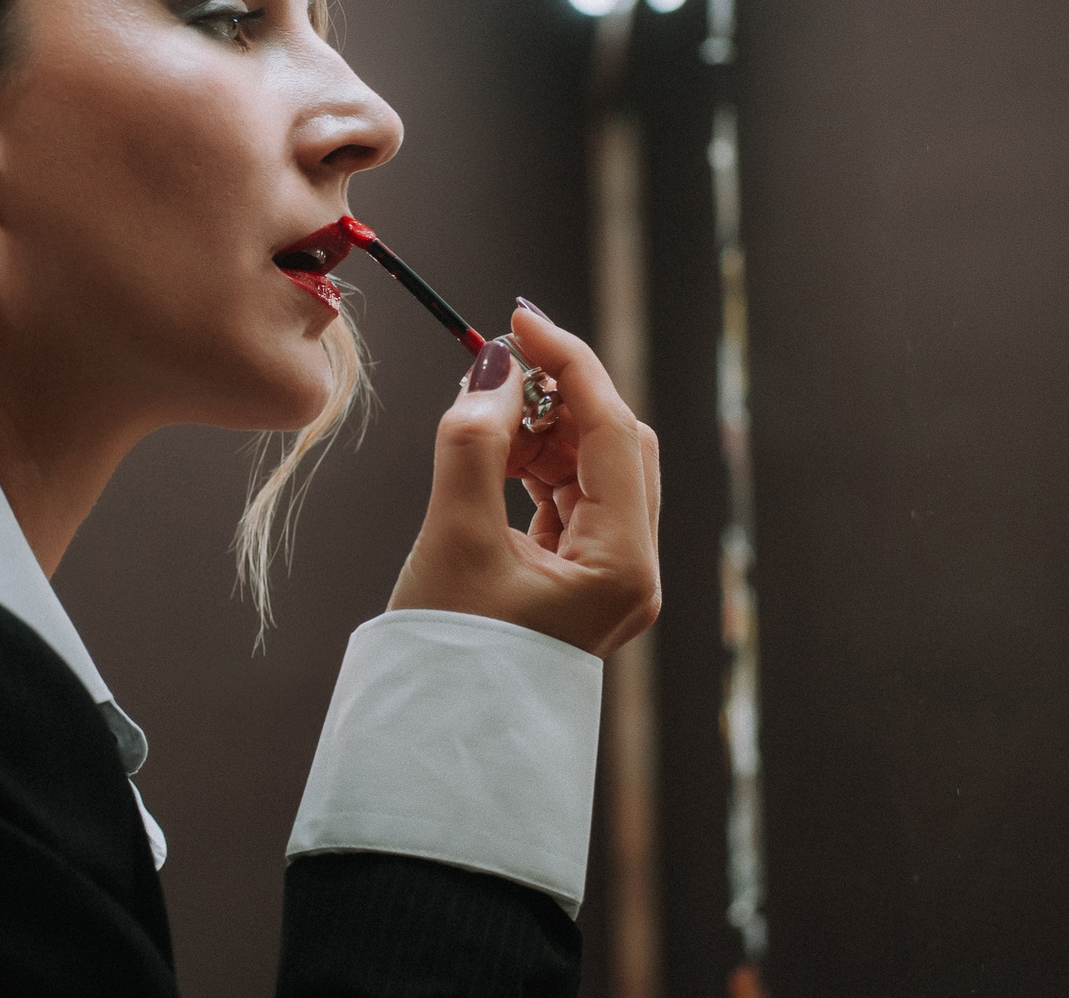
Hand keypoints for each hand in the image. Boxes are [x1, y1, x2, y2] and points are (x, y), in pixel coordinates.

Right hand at [387, 305, 661, 657]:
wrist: (436, 750)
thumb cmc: (446, 658)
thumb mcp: (453, 536)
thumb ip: (474, 439)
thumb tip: (492, 366)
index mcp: (623, 564)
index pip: (612, 431)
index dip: (569, 363)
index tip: (519, 318)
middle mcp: (632, 571)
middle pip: (615, 446)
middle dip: (559, 397)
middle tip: (495, 366)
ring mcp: (609, 580)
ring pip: (592, 472)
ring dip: (542, 432)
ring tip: (480, 417)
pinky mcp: (579, 585)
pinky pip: (570, 503)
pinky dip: (533, 468)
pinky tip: (491, 452)